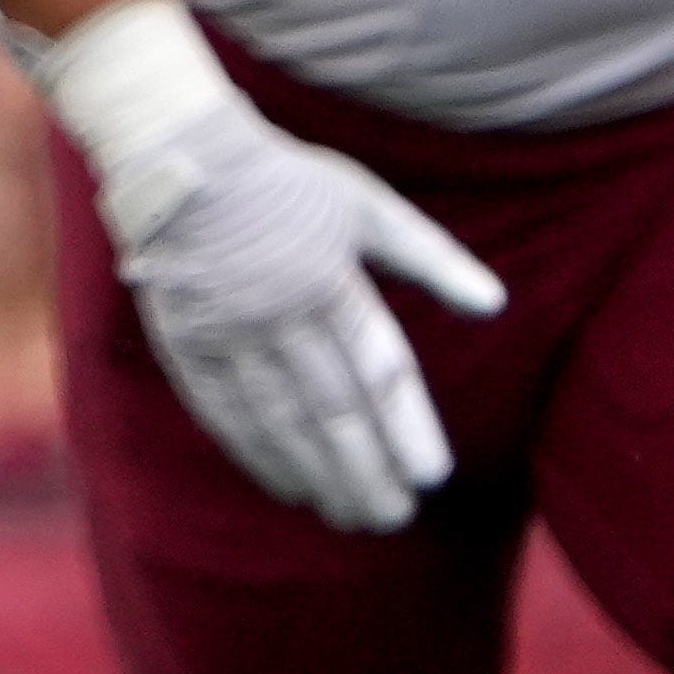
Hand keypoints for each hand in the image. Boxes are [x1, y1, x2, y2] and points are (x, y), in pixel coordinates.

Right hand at [39, 0, 506, 534]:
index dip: (405, 427)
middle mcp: (279, 313)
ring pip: (278, 420)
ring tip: (348, 513)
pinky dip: (255, 454)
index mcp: (329, 280)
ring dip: (316, 473)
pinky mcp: (185, 344)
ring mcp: (227, 333)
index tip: (430, 477)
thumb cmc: (285, 181)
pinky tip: (286, 486)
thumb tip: (495, 304)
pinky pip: (223, 412)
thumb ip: (431, 257)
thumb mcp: (367, 205)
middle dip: (365, 469)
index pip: (377, 370)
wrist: (178, 158)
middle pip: (331, 409)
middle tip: (392, 516)